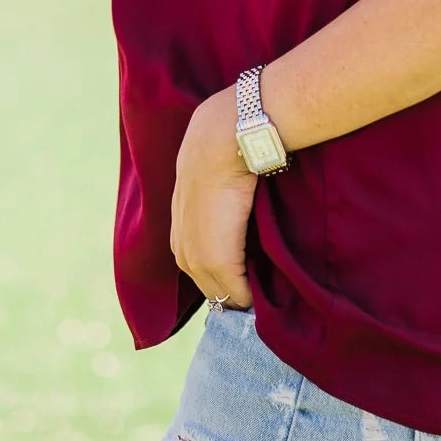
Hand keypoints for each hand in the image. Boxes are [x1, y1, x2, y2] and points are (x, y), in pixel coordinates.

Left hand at [170, 90, 259, 308]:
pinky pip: (233, 290)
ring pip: (217, 289)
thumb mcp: (211, 169)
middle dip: (226, 292)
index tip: (241, 279)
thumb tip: (239, 187)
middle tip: (252, 299)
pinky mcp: (216, 258)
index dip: (220, 274)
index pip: (196, 263)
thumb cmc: (224, 144)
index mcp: (180, 224)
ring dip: (236, 297)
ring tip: (258, 302)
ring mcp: (195, 253)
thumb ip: (218, 187)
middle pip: (205, 283)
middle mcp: (181, 244)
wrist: (223, 138)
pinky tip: (261, 300)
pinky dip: (246, 298)